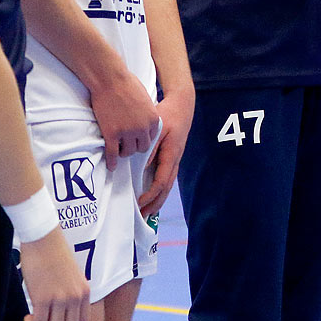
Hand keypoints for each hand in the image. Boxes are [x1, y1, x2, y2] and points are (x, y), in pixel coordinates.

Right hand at [17, 228, 90, 320]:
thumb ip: (70, 291)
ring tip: (34, 318)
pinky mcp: (43, 298)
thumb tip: (60, 311)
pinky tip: (28, 317)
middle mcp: (75, 296)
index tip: (56, 320)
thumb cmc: (53, 253)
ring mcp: (60, 298)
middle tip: (43, 320)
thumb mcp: (72, 274)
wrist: (43, 237)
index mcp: (84, 290)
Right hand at [88, 70, 158, 170]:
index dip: (143, 140)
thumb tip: (144, 124)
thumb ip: (146, 114)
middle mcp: (142, 129)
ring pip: (127, 153)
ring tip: (118, 150)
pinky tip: (111, 165)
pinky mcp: (111, 134)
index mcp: (153, 120)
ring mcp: (126, 133)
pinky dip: (111, 161)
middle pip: (142, 149)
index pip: (152, 139)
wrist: (110, 79)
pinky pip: (112, 154)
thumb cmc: (126, 84)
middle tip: (127, 145)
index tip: (137, 140)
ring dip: (123, 152)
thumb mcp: (145, 99)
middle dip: (134, 147)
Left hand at [137, 88, 191, 216]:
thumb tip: (142, 168)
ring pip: (167, 184)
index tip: (139, 202)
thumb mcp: (157, 129)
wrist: (182, 104)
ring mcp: (175, 159)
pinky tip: (153, 193)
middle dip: (155, 204)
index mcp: (171, 155)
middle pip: (166, 188)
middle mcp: (175, 160)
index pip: (161, 182)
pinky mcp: (173, 156)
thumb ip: (150, 148)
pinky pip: (166, 177)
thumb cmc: (168, 115)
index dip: (150, 195)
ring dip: (158, 199)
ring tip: (148, 211)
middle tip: (143, 216)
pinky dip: (159, 189)